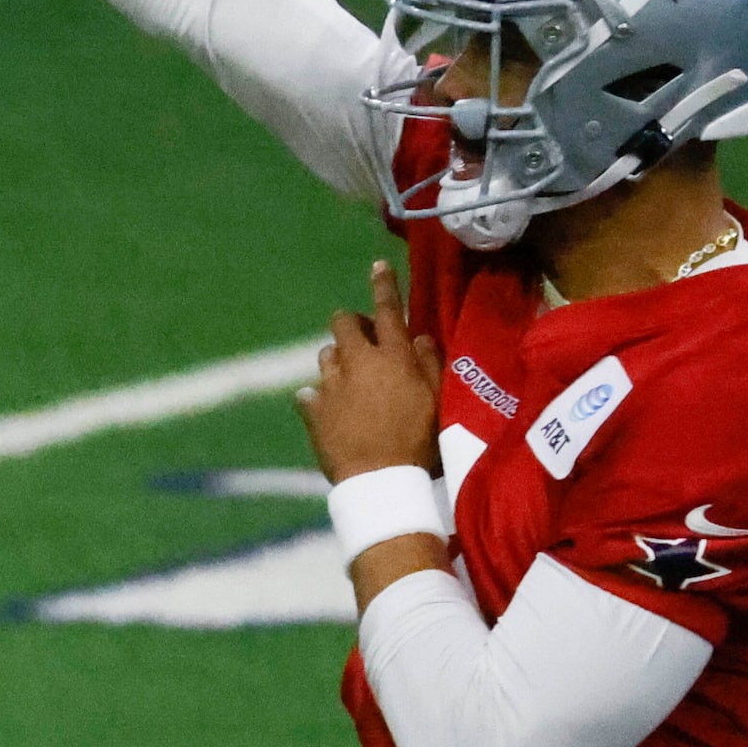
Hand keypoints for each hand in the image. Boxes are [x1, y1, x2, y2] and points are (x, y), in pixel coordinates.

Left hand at [295, 259, 441, 484]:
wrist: (381, 481)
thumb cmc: (419, 441)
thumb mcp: (438, 401)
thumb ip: (429, 364)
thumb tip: (418, 336)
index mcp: (393, 357)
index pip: (388, 310)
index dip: (384, 285)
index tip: (378, 265)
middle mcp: (358, 362)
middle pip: (343, 322)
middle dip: (352, 325)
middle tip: (365, 344)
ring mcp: (331, 384)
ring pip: (326, 355)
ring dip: (338, 362)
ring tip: (352, 384)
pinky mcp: (312, 409)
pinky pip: (309, 393)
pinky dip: (318, 399)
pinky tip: (330, 413)